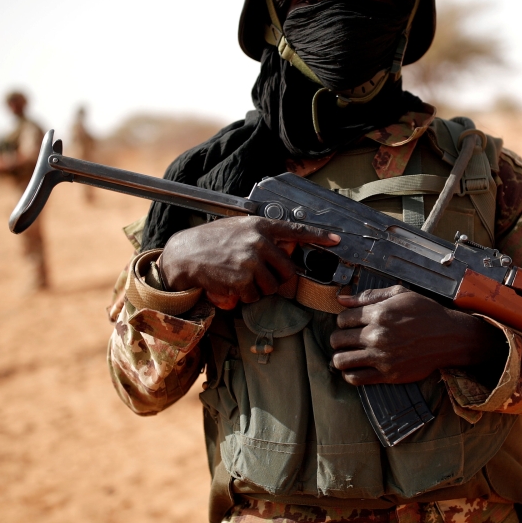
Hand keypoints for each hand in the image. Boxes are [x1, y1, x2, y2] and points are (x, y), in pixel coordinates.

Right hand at [159, 216, 339, 308]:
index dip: (319, 235)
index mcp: (260, 226)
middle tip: (260, 277)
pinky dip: (245, 296)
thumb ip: (262, 236)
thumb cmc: (211, 240)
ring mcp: (251, 260)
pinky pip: (255, 296)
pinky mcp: (242, 279)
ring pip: (272, 286)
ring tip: (240, 278)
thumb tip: (285, 248)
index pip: (295, 230)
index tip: (336, 239)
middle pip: (287, 270)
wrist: (185, 253)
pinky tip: (231, 285)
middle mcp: (259, 241)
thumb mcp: (238, 228)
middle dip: (277, 279)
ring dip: (259, 289)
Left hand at [329, 285, 507, 385]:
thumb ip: (369, 296)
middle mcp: (377, 335)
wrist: (449, 337)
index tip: (351, 323)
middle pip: (338, 340)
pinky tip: (356, 367)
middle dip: (339, 338)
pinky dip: (350, 374)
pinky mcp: (388, 375)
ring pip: (341, 361)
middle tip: (347, 339)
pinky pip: (355, 379)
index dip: (344, 321)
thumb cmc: (426, 312)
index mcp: (379, 313)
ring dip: (340, 356)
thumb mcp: (401, 294)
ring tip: (348, 354)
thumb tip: (341, 298)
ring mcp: (381, 357)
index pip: (342, 319)